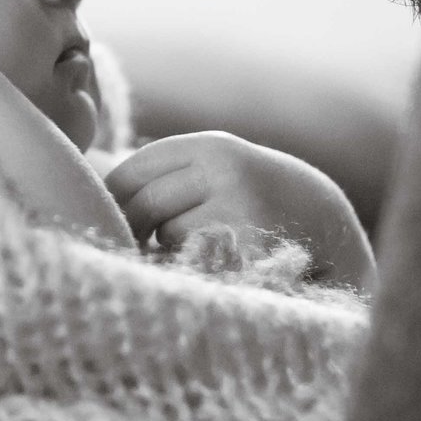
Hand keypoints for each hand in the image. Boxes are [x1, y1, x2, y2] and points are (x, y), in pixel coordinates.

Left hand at [105, 131, 376, 288]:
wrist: (335, 232)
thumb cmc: (259, 203)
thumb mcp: (220, 171)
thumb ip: (167, 177)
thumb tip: (85, 187)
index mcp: (212, 147)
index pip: (132, 171)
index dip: (111, 200)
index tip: (107, 222)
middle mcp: (226, 170)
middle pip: (142, 205)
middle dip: (131, 231)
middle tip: (136, 250)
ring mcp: (241, 209)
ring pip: (168, 237)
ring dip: (170, 252)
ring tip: (204, 253)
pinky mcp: (253, 249)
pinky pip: (198, 266)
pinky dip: (196, 273)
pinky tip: (220, 270)